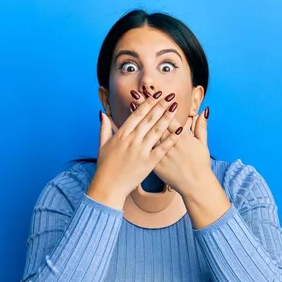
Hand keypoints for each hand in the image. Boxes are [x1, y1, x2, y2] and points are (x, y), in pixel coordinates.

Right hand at [86, 90, 187, 209]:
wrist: (109, 187)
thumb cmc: (105, 167)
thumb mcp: (102, 145)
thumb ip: (105, 128)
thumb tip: (103, 114)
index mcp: (121, 135)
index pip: (137, 115)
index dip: (147, 103)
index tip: (156, 94)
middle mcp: (132, 140)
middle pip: (149, 119)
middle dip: (160, 106)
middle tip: (169, 96)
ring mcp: (141, 151)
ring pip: (156, 130)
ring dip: (167, 118)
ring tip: (175, 107)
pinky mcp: (149, 162)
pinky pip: (162, 148)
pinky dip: (171, 138)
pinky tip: (179, 130)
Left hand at [128, 90, 211, 196]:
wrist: (195, 185)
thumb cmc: (200, 164)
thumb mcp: (203, 144)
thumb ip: (201, 126)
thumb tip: (205, 110)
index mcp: (182, 137)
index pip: (168, 116)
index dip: (159, 104)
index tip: (152, 93)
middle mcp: (170, 143)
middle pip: (155, 121)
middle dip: (145, 106)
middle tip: (135, 93)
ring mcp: (161, 153)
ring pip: (147, 133)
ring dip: (138, 119)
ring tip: (130, 106)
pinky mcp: (156, 164)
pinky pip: (144, 150)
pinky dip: (137, 140)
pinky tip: (129, 131)